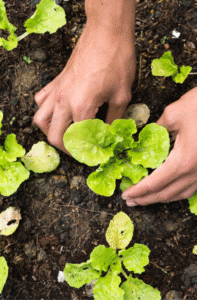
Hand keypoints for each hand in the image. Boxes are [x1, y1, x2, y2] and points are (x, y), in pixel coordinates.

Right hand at [33, 21, 135, 152]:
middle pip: (54, 136)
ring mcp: (56, 92)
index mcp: (81, 107)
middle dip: (66, 148)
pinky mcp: (55, 82)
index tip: (95, 156)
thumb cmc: (116, 61)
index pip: (78, 140)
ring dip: (50, 131)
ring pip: (40, 120)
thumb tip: (111, 135)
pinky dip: (45, 110)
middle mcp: (63, 102)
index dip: (87, 152)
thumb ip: (114, 119)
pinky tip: (57, 111)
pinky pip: (41, 101)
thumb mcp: (122, 95)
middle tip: (79, 151)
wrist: (105, 34)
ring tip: (64, 134)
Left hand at [122, 87, 196, 205]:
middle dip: (147, 199)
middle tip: (131, 201)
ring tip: (146, 198)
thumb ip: (158, 128)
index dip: (138, 191)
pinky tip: (170, 189)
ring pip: (182, 193)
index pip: (154, 183)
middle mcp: (196, 172)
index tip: (125, 195)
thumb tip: (147, 135)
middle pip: (167, 194)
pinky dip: (178, 192)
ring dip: (162, 198)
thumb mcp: (174, 113)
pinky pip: (193, 187)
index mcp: (183, 161)